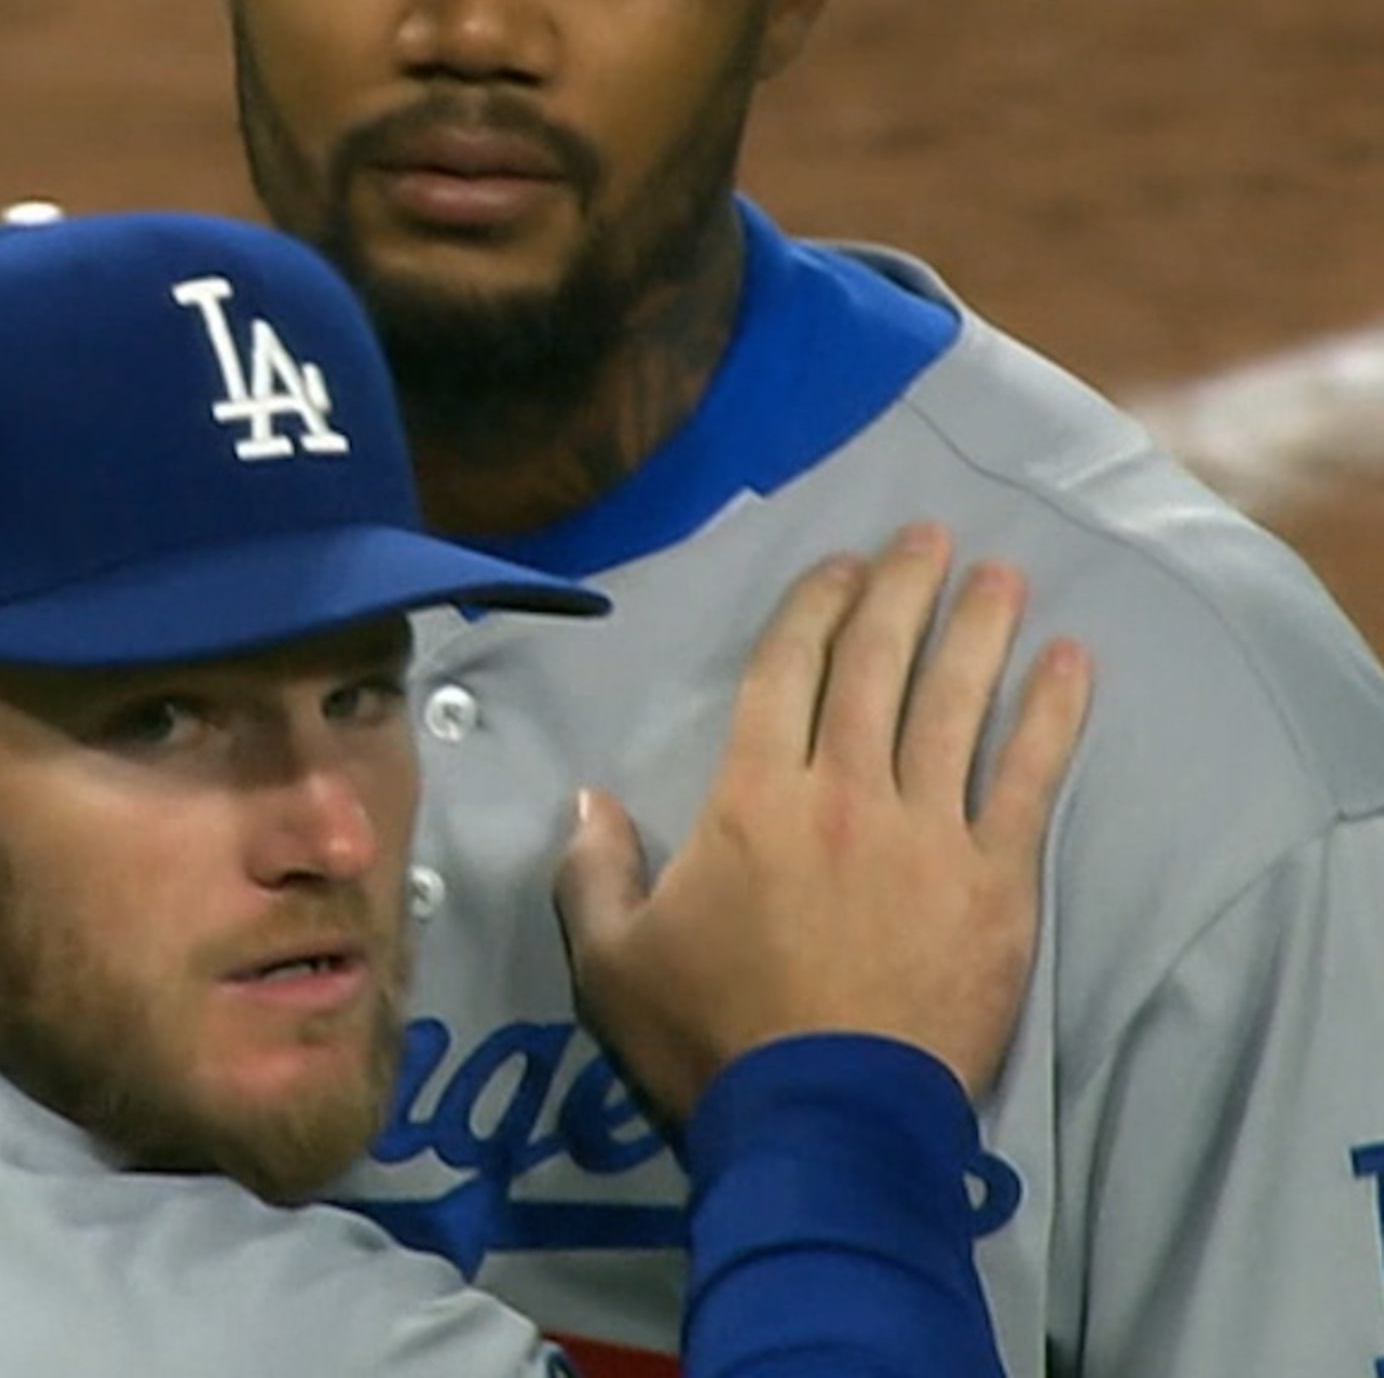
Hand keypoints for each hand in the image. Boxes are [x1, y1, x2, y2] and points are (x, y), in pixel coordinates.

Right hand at [553, 522, 1094, 1126]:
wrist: (824, 1121)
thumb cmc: (710, 1040)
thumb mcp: (610, 961)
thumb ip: (593, 872)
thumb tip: (587, 802)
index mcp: (749, 800)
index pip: (781, 674)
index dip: (812, 609)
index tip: (837, 566)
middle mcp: (841, 792)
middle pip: (873, 668)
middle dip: (898, 592)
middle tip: (924, 537)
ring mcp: (927, 833)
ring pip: (955, 705)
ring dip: (977, 630)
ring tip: (999, 574)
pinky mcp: (994, 882)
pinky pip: (1031, 780)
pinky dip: (1052, 716)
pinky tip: (1071, 663)